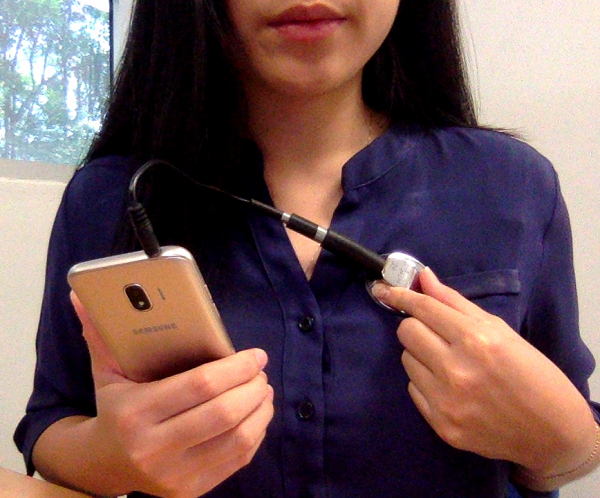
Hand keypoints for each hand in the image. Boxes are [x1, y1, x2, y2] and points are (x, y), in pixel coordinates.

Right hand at [72, 292, 273, 497]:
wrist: (101, 467)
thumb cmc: (113, 410)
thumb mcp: (106, 373)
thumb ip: (102, 335)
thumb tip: (81, 296)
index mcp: (135, 413)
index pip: (199, 385)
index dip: (235, 367)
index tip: (255, 354)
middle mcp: (154, 448)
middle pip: (223, 413)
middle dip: (252, 386)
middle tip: (261, 370)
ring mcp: (175, 475)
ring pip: (237, 439)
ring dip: (260, 409)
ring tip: (263, 389)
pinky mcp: (190, 492)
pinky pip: (237, 460)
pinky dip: (256, 433)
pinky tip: (258, 414)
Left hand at [372, 269, 595, 476]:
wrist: (551, 432)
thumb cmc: (531, 373)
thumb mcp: (500, 331)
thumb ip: (455, 303)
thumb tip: (423, 278)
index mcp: (476, 340)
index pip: (424, 309)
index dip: (401, 296)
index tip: (386, 290)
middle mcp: (456, 370)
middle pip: (406, 332)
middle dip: (416, 326)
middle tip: (436, 333)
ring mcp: (446, 401)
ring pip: (406, 360)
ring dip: (421, 355)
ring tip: (450, 363)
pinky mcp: (440, 425)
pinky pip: (413, 389)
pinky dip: (426, 382)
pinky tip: (451, 387)